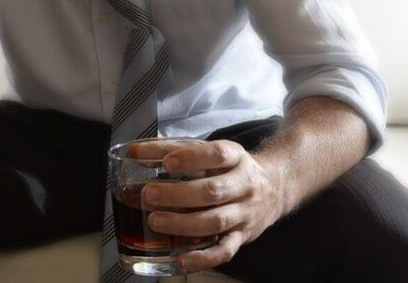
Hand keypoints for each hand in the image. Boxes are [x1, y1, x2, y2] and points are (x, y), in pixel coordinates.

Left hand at [143, 139, 285, 272]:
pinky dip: (203, 258)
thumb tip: (134, 151)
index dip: (192, 158)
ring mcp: (244, 213)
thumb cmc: (228, 166)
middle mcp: (244, 184)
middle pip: (213, 191)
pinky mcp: (242, 237)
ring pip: (216, 222)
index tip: (167, 162)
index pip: (217, 155)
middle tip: (149, 194)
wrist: (273, 187)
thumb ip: (171, 149)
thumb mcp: (208, 150)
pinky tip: (181, 259)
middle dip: (178, 195)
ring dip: (183, 224)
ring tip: (155, 221)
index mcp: (235, 157)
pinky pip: (225, 251)